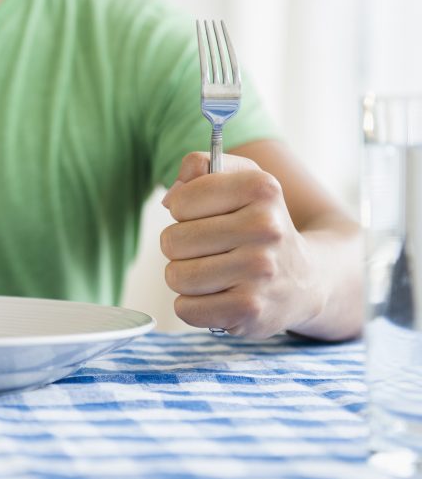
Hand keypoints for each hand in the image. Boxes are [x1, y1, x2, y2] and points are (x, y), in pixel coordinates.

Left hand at [159, 151, 323, 338]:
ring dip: (185, 278)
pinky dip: (193, 306)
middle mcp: (265, 228)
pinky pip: (185, 309)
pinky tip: (219, 297)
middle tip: (210, 250)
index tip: (208, 216)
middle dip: (181, 247)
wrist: (307, 281)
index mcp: (260, 189)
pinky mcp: (250, 310)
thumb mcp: (241, 180)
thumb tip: (171, 199)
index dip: (183, 211)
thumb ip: (200, 167)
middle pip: (172, 241)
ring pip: (176, 276)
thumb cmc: (258, 225)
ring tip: (214, 273)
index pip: (180, 202)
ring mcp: (259, 272)